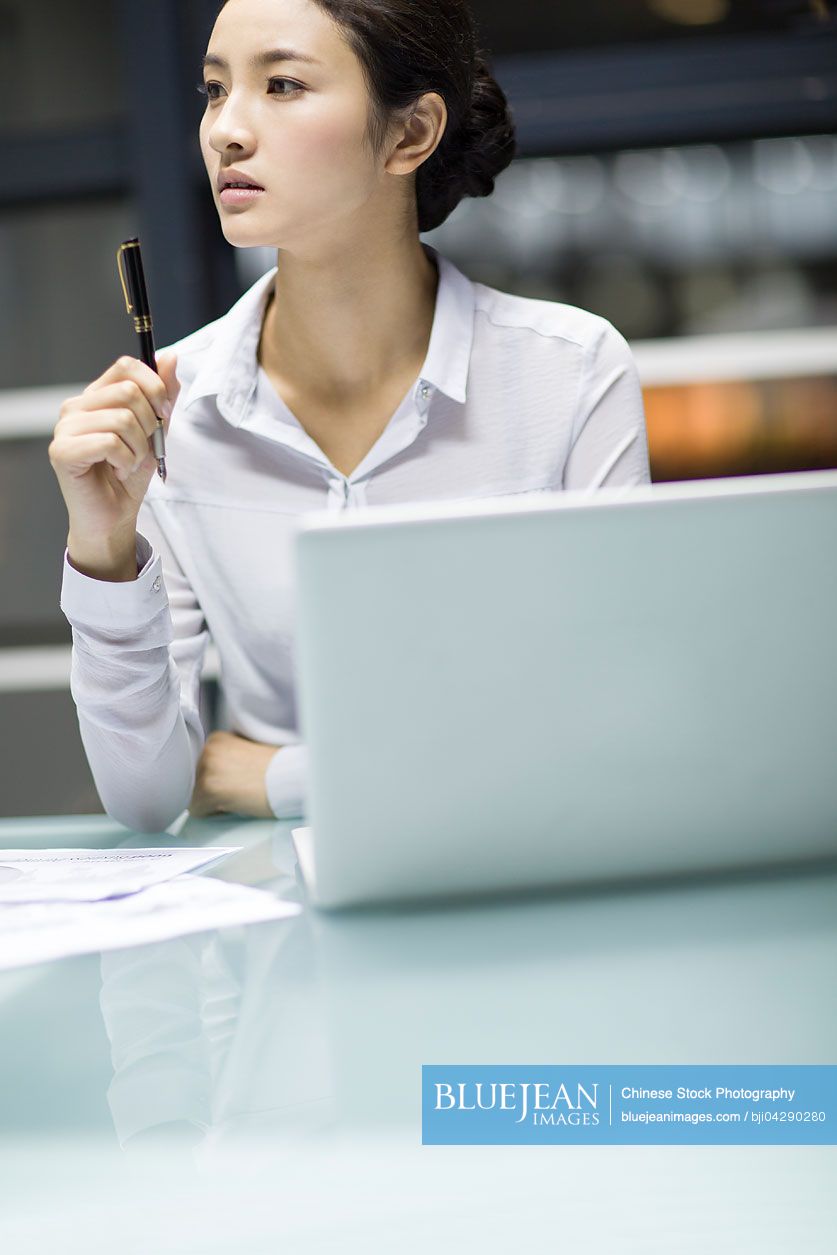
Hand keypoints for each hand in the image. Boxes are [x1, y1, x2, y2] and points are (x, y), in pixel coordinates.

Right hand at [49, 352, 179, 546]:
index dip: (154, 386)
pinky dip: (125, 462)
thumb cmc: (130, 475)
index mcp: (96, 397)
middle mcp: (76, 407)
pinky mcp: (62, 451)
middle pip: (129, 392)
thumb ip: (162, 395)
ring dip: (138, 449)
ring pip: (123, 419)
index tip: (163, 414)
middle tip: (141, 450)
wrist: (114, 516)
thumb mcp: (156, 431)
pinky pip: (109, 443)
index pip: (126, 366)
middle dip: (149, 425)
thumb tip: (169, 357)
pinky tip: (117, 472)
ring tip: (128, 464)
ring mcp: (65, 428)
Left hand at [188, 730, 279, 818]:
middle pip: (194, 780)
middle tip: (237, 790)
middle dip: (211, 789)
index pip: (198, 765)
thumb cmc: (276, 769)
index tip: (232, 782)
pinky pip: (197, 809)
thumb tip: (215, 775)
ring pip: (193, 795)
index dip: (215, 778)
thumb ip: (225, 757)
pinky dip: (212, 813)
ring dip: (211, 801)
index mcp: (216, 739)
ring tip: (237, 797)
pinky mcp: (209, 788)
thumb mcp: (245, 751)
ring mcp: (207, 769)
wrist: (289, 778)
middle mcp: (208, 750)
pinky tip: (233, 805)